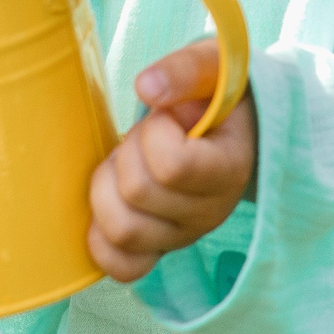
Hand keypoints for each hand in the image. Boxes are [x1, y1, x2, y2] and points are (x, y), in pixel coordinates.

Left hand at [88, 39, 257, 282]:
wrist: (229, 125)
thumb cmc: (215, 94)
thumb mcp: (211, 66)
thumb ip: (185, 71)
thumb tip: (146, 87)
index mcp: (231, 169)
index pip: (173, 167)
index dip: (154, 133)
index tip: (168, 116)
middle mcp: (212, 212)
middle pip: (138, 194)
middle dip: (127, 152)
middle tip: (145, 135)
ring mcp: (184, 236)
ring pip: (122, 231)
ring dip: (109, 187)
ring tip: (129, 163)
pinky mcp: (160, 249)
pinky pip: (122, 267)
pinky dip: (102, 239)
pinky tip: (109, 203)